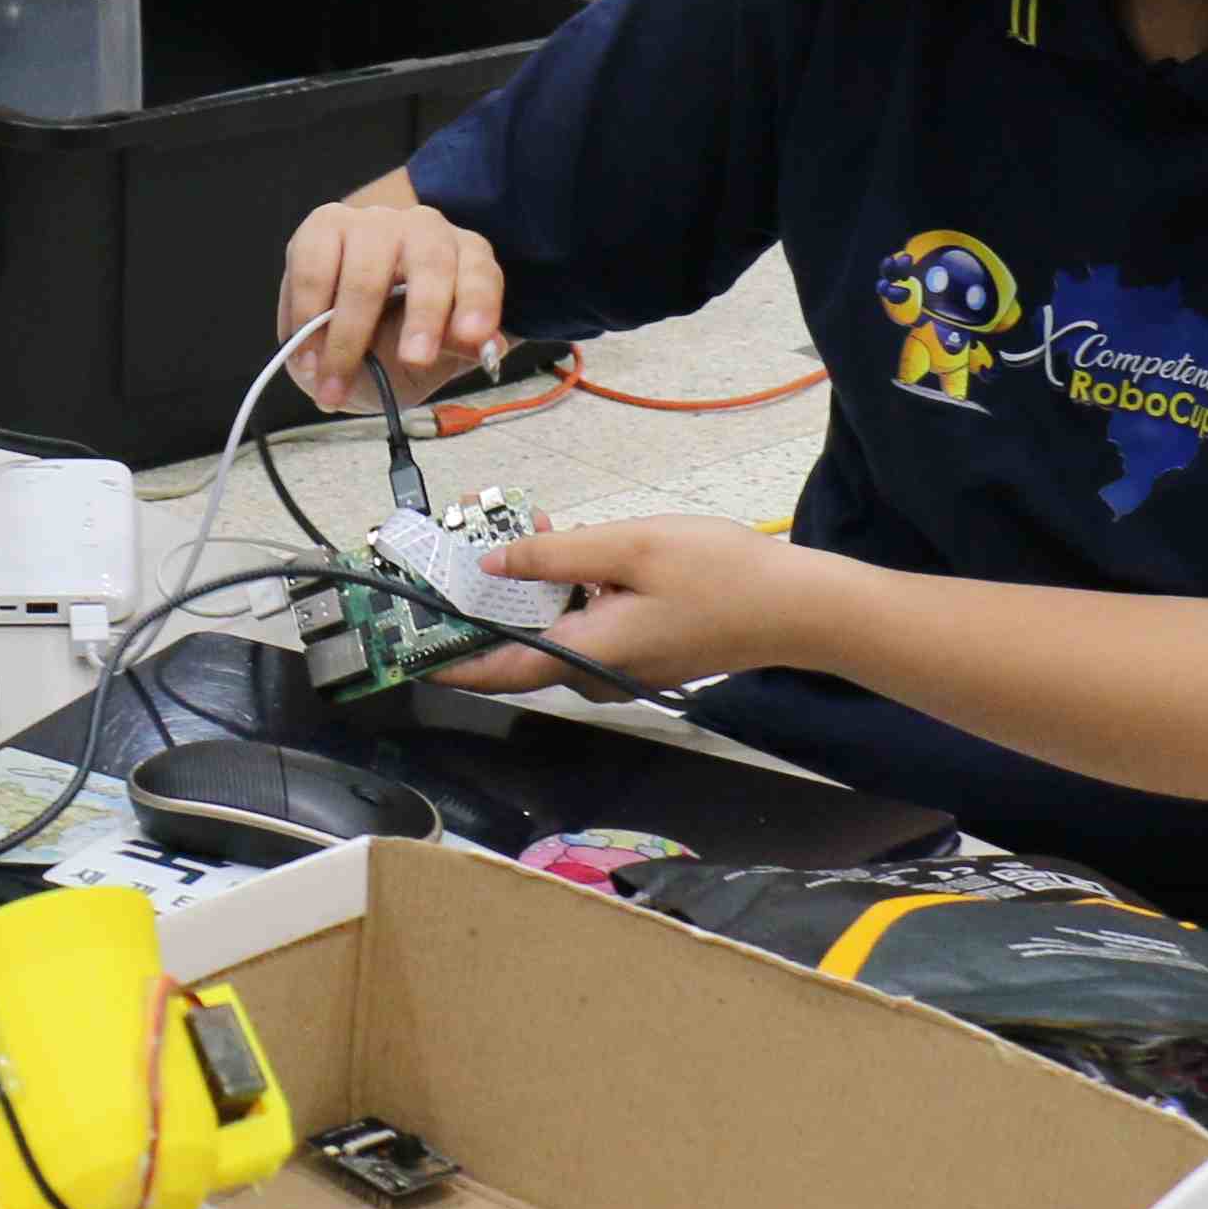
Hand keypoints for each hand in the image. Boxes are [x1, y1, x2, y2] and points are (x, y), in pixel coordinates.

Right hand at [276, 194, 502, 408]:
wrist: (345, 332)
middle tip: (413, 360)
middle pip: (430, 262)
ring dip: (348, 338)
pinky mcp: (324, 224)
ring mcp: (373, 222)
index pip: (480, 272)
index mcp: (465, 257)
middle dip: (423, 315)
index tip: (473, 337)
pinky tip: (308, 357)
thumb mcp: (435, 357)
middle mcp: (424, 229)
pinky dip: (307, 319)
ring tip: (335, 386)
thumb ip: (456, 348)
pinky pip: (314, 269)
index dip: (478, 302)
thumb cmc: (398, 341)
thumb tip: (487, 347)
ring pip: (366, 272)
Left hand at [441, 516, 812, 697]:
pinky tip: (573, 551)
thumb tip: (494, 563)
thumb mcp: (628, 546)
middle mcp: (599, 673)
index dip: (451, 661)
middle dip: (491, 604)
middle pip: (523, 647)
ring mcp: (623, 669)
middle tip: (466, 555)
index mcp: (587, 652)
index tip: (410, 651)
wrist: (797, 607)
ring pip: (556, 633)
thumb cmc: (721, 575)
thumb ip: (555, 555)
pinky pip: (587, 630)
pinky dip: (569, 596)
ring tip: (523, 535)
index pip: (500, 668)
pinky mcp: (643, 656)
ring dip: (533, 591)